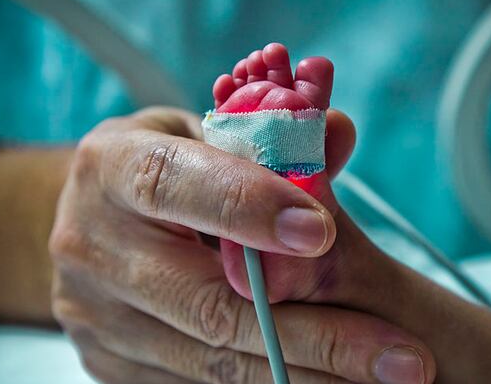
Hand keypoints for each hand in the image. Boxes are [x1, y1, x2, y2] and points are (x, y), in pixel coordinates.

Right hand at [49, 107, 435, 382]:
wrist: (88, 223)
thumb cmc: (163, 166)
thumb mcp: (203, 131)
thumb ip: (270, 136)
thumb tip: (338, 131)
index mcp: (109, 167)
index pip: (172, 184)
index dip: (244, 206)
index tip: (320, 232)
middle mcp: (90, 246)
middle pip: (208, 302)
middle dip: (315, 334)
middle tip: (403, 355)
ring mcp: (96, 316)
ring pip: (212, 360)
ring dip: (307, 374)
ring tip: (388, 375)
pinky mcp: (109, 363)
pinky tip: (328, 381)